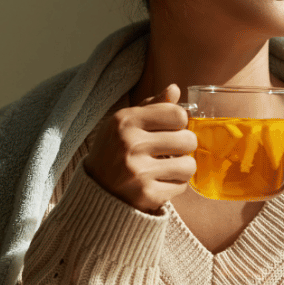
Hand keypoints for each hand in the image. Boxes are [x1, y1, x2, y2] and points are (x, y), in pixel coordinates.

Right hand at [83, 84, 196, 213]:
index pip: (177, 114)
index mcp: (125, 121)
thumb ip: (151, 106)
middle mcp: (130, 144)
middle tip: (172, 149)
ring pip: (188, 165)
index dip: (179, 121)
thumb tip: (174, 89)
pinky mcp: (146, 195)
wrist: (95, 187)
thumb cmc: (115, 149)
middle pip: (188, 140)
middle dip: (184, 145)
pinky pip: (181, 186)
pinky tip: (160, 181)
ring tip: (169, 166)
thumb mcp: (125, 122)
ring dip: (182, 167)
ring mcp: (138, 172)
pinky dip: (174, 184)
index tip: (171, 128)